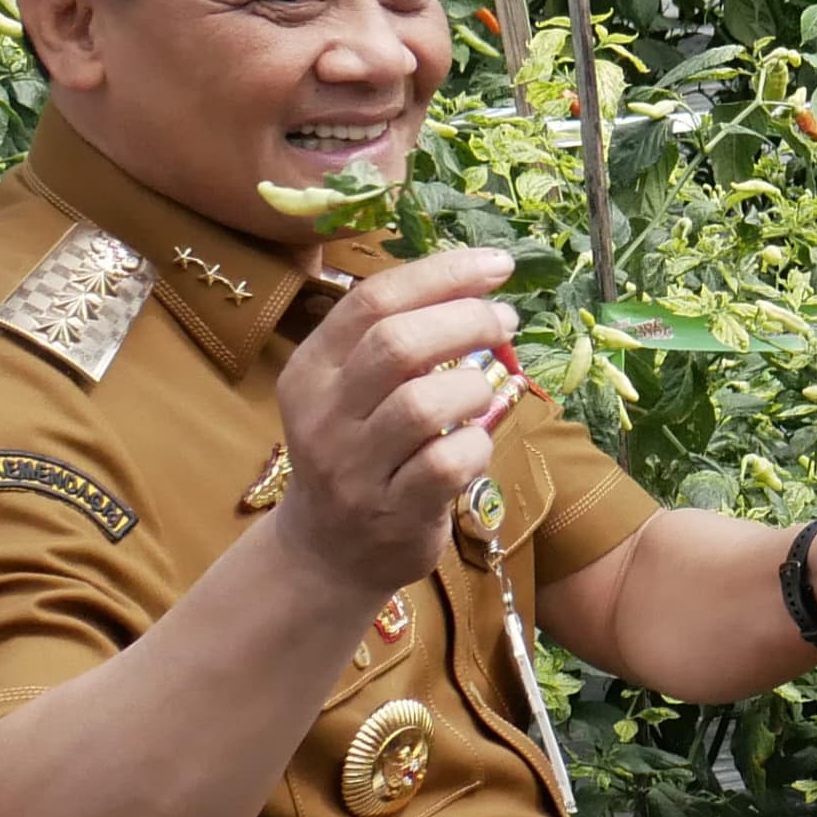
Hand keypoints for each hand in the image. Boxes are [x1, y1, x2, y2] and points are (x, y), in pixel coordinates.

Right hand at [273, 247, 525, 603]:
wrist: (329, 551)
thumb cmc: (360, 451)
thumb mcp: (352, 390)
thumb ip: (396, 339)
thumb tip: (478, 280)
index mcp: (312, 369)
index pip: (372, 301)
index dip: (442, 274)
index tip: (496, 264)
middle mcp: (323, 415)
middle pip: (397, 345)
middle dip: (466, 321)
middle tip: (505, 320)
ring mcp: (354, 468)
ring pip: (424, 405)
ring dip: (473, 387)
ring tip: (482, 390)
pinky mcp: (392, 512)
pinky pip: (447, 463)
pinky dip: (476, 444)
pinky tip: (473, 443)